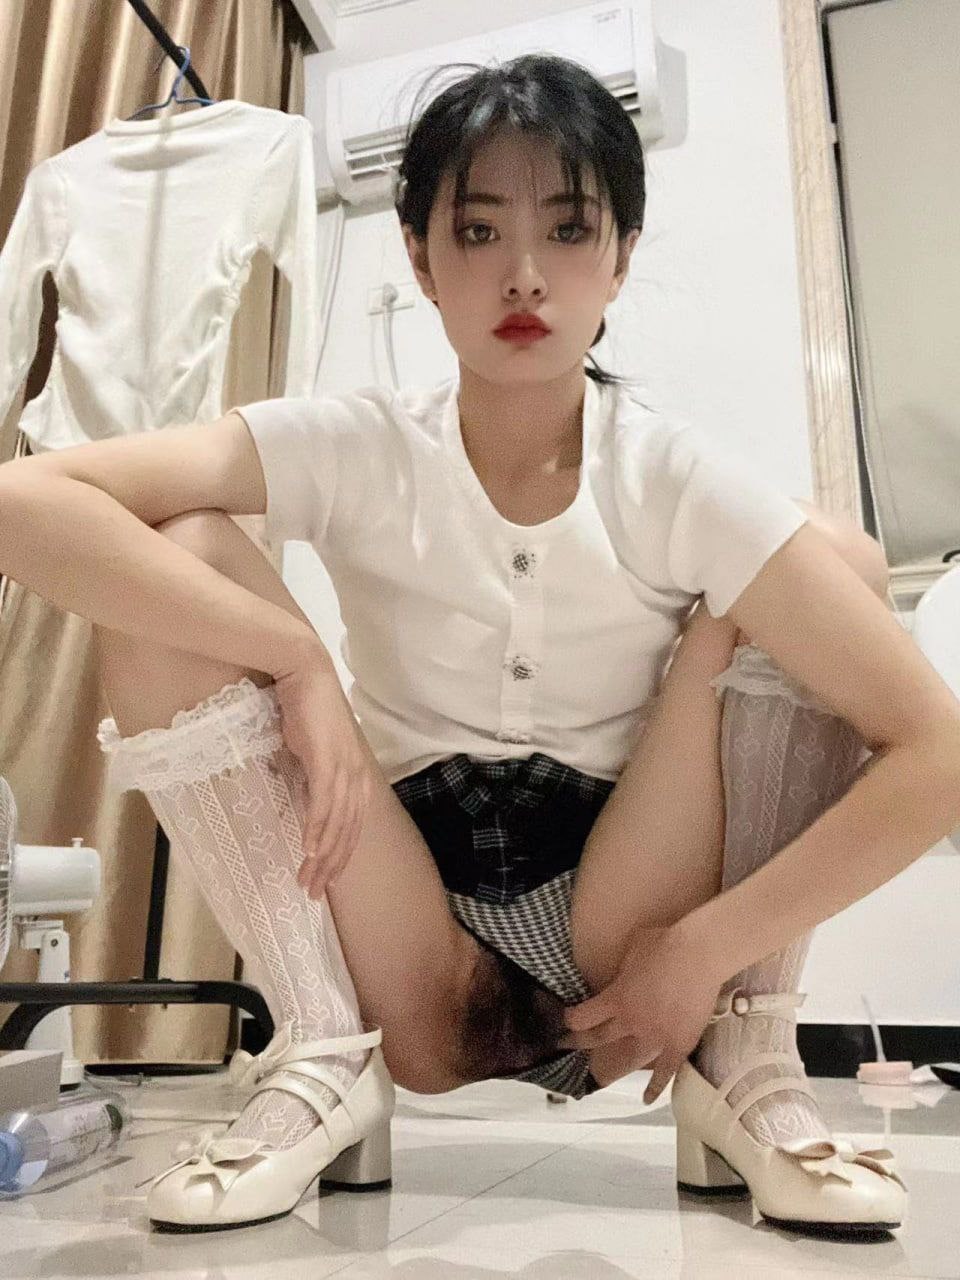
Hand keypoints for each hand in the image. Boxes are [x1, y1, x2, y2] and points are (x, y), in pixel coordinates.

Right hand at [272, 653, 372, 899]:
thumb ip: (312, 778)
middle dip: (331, 866)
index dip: (340, 856)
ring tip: (307, 881)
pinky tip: (308, 851)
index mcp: (356, 774)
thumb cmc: (304, 708)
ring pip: (337, 824)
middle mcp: (357, 775)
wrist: (303, 673)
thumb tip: (301, 799)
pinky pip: (323, 804)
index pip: (352, 825)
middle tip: (313, 893)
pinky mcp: (328, 760)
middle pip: (348, 832)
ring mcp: (345, 768)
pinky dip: (317, 830)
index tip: (324, 880)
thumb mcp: (310, 751)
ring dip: (321, 857)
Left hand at [558, 922, 723, 1104]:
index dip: (571, 1019)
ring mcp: (656, 1037)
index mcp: (616, 999)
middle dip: (578, 1043)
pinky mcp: (679, 1045)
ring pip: (628, 1059)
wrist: (700, 954)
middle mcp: (631, 1023)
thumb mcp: (631, 951)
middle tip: (567, 1045)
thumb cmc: (665, 944)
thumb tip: (620, 975)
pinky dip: (656, 1088)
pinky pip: (665, 1073)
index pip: (583, 1017)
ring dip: (612, 1068)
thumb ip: (622, 971)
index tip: (567, 1019)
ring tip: (598, 1076)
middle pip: (598, 1039)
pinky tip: (646, 1100)